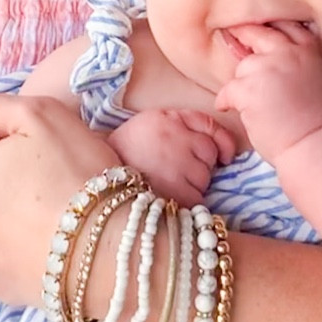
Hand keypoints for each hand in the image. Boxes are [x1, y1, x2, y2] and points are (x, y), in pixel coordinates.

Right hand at [108, 108, 235, 207]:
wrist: (96, 174)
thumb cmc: (127, 150)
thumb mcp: (153, 122)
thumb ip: (184, 124)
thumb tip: (220, 148)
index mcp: (170, 118)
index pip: (210, 126)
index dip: (223, 143)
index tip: (224, 157)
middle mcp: (176, 138)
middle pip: (210, 155)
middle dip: (202, 166)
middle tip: (180, 172)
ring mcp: (176, 165)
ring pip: (205, 179)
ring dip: (195, 185)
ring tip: (171, 185)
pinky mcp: (174, 192)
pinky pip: (197, 200)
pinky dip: (188, 203)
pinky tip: (170, 199)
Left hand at [214, 22, 321, 162]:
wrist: (319, 144)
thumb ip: (304, 67)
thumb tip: (285, 69)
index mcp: (309, 53)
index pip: (287, 29)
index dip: (271, 28)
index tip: (260, 30)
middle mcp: (287, 54)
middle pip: (258, 35)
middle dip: (244, 35)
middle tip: (232, 36)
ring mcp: (266, 70)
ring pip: (243, 68)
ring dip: (243, 83)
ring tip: (248, 102)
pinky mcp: (249, 90)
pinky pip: (228, 90)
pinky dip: (226, 101)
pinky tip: (228, 108)